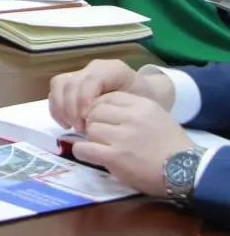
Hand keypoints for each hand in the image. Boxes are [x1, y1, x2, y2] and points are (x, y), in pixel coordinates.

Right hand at [48, 59, 174, 132]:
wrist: (149, 96)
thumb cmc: (147, 102)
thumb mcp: (142, 106)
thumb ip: (120, 110)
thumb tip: (95, 122)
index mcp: (113, 70)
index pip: (89, 81)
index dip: (83, 100)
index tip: (87, 121)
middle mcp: (94, 68)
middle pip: (70, 82)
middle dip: (70, 108)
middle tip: (80, 128)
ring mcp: (82, 74)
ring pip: (59, 84)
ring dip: (61, 108)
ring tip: (71, 126)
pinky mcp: (74, 83)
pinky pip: (56, 91)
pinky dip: (57, 108)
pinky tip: (66, 123)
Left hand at [71, 91, 194, 196]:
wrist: (187, 171)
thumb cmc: (173, 146)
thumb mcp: (157, 117)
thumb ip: (133, 111)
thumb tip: (102, 109)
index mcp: (142, 105)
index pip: (107, 97)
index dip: (100, 108)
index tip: (102, 119)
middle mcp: (131, 117)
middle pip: (95, 112)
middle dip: (94, 123)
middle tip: (100, 135)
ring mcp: (123, 137)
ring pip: (90, 129)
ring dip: (91, 139)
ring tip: (101, 147)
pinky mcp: (115, 156)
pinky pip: (85, 148)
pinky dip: (82, 151)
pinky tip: (88, 154)